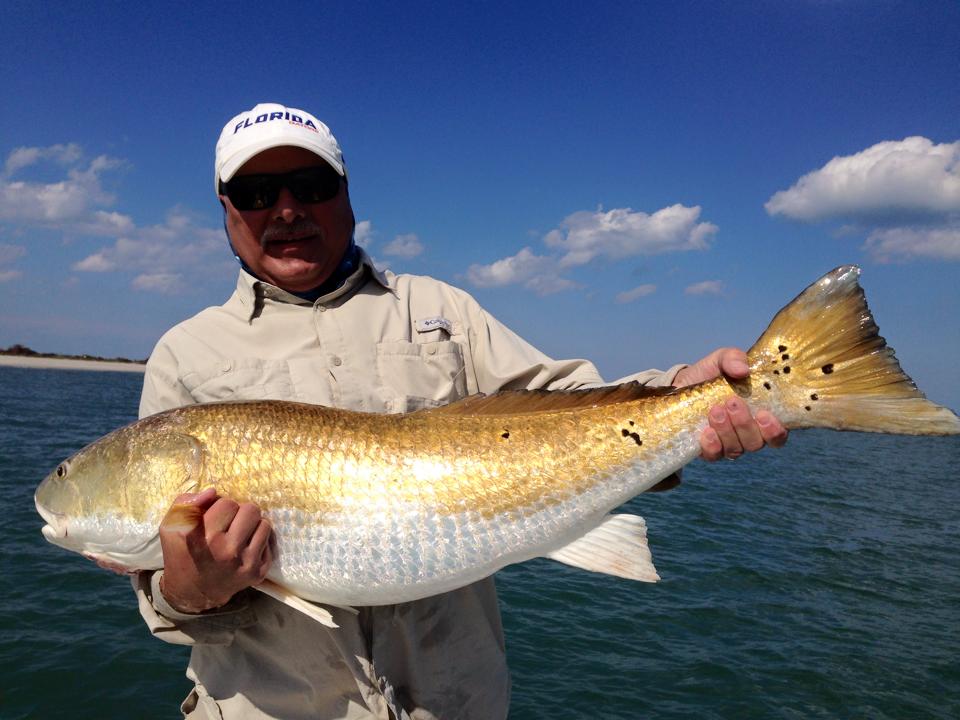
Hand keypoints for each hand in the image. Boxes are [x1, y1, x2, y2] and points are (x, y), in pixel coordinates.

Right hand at [158, 488, 272, 613]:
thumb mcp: (172, 525)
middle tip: (230, 523)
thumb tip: (214, 492)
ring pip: (264, 523)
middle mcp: (224, 551)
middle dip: (240, 513)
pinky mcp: (257, 572)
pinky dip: (258, 540)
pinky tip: (245, 546)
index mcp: (200, 537)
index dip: (220, 507)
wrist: (191, 592)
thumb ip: (188, 502)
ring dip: (252, 525)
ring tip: (239, 533)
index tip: (214, 517)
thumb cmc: (181, 552)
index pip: (227, 503)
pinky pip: (269, 541)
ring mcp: (243, 563)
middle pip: (251, 510)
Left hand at [674, 347, 787, 461]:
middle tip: (732, 402)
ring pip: (736, 449)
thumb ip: (733, 358)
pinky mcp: (707, 450)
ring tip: (715, 409)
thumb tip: (743, 370)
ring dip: (727, 430)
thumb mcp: (721, 360)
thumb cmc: (710, 375)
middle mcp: (747, 434)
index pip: (778, 434)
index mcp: (760, 416)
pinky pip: (714, 455)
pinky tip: (706, 431)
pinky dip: (712, 445)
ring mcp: (727, 444)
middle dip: (744, 424)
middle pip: (756, 442)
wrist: (680, 386)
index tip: (764, 414)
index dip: (775, 430)